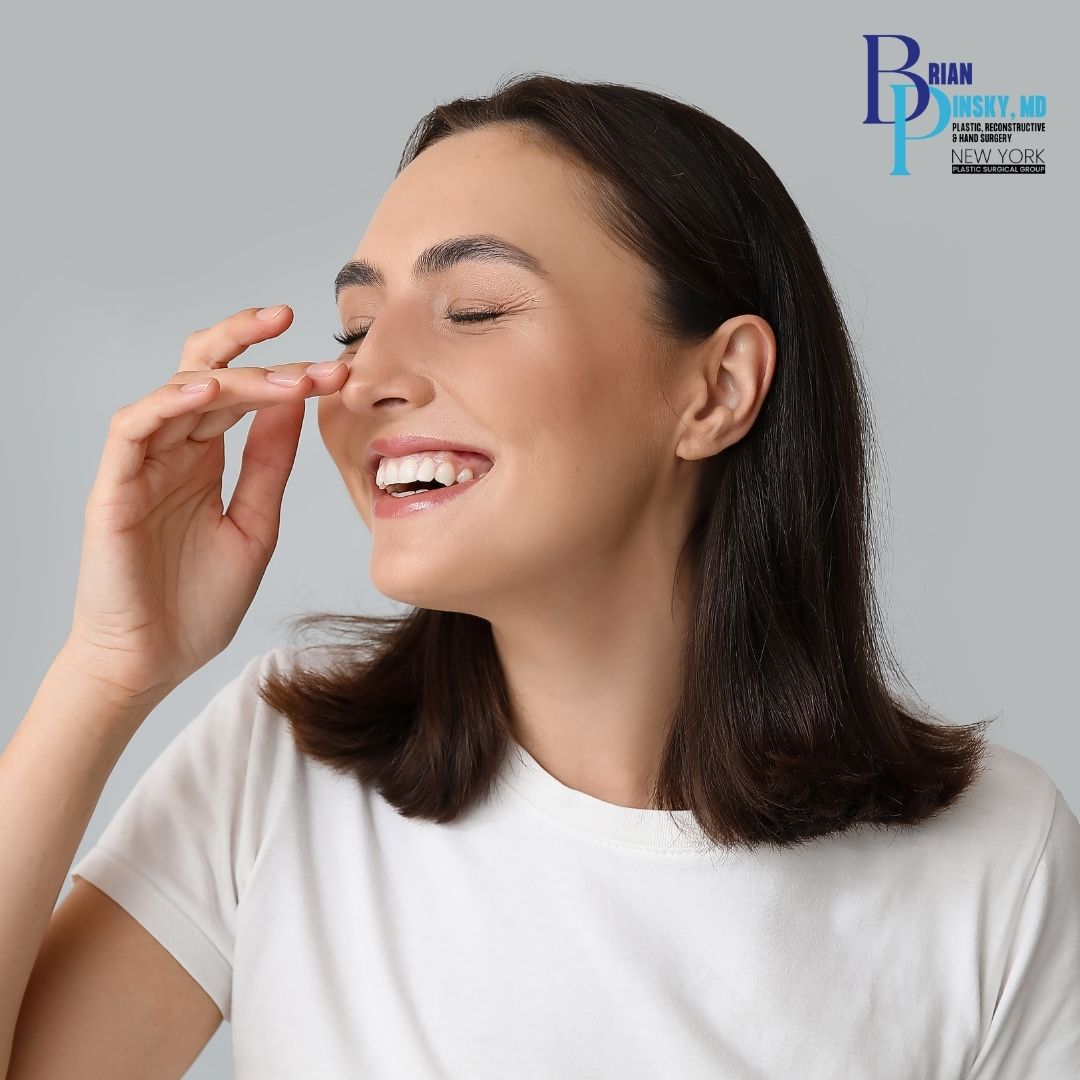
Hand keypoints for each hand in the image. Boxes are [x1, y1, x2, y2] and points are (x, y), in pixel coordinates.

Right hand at [60, 305, 348, 713]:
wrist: (153, 662)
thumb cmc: (198, 601)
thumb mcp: (256, 524)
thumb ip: (270, 464)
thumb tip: (296, 404)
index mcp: (205, 458)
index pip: (242, 395)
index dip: (285, 374)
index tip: (336, 369)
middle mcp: (173, 450)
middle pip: (205, 372)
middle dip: (250, 345)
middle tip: (293, 322)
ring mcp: (141, 464)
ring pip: (177, 391)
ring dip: (229, 375)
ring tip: (283, 374)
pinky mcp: (113, 486)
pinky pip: (134, 427)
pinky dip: (169, 403)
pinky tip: (208, 392)